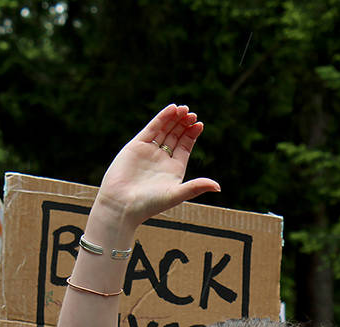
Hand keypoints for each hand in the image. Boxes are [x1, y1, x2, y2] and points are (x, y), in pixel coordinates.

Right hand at [92, 104, 220, 231]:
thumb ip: (196, 187)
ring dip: (174, 119)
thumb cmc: (149, 204)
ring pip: (164, 130)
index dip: (192, 135)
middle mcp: (161, 159)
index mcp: (173, 169)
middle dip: (184, 124)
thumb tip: (218, 187)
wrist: (122, 204)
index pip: (185, 147)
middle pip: (175, 136)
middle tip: (192, 114)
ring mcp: (148, 151)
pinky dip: (161, 118)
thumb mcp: (177, 194)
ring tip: (184, 109)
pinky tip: (171, 109)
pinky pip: (152, 129)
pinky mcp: (136, 146)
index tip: (199, 124)